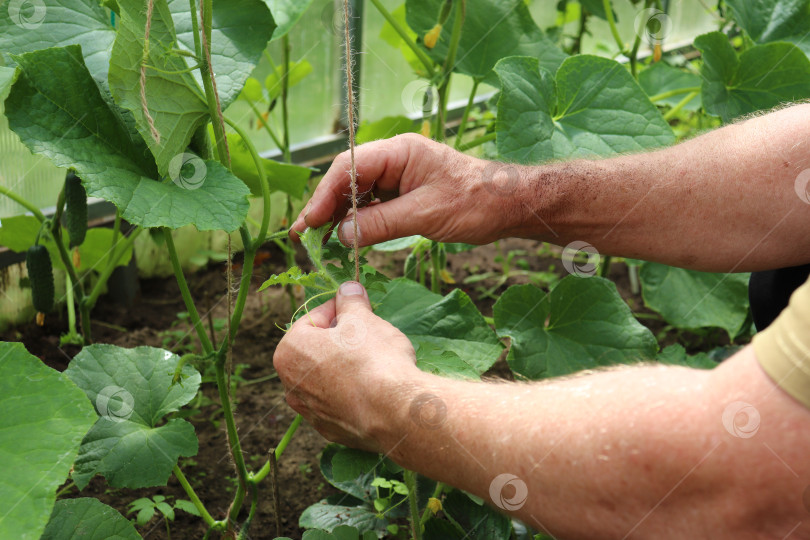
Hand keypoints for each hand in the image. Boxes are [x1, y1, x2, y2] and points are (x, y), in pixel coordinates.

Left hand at [273, 281, 420, 451]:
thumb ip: (351, 301)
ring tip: (376, 362)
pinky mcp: (331, 431)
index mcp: (289, 352)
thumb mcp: (362, 319)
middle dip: (342, 340)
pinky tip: (376, 389)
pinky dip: (354, 394)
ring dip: (346, 367)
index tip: (360, 309)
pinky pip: (341, 403)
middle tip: (369, 334)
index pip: (315, 319)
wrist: (394, 412)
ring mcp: (310, 412)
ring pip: (329, 378)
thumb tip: (349, 288)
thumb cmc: (372, 358)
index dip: (341, 310)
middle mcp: (291, 385)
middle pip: (318, 350)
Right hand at [291, 134, 523, 246]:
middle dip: (325, 206)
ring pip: (357, 193)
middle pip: (348, 179)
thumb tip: (342, 235)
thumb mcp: (426, 214)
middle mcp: (395, 159)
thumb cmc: (475, 203)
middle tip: (303, 236)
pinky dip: (357, 221)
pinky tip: (345, 238)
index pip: (350, 168)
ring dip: (338, 216)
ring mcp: (399, 175)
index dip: (325, 194)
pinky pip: (372, 204)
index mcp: (400, 152)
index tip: (310, 221)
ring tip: (317, 241)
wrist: (508, 205)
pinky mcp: (404, 192)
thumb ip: (382, 223)